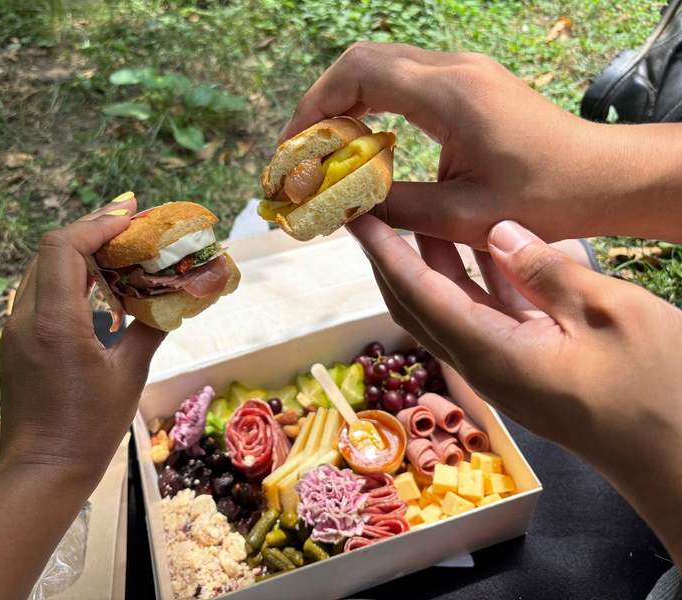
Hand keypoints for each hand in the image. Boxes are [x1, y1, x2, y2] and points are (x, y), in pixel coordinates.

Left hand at [0, 195, 163, 482]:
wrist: (43, 471)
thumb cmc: (90, 427)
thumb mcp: (129, 375)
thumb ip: (149, 328)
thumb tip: (174, 299)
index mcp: (55, 322)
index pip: (64, 247)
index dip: (97, 224)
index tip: (133, 218)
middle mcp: (26, 318)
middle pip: (52, 252)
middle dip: (93, 232)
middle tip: (133, 227)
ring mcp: (16, 331)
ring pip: (44, 271)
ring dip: (81, 256)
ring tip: (121, 254)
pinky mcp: (16, 344)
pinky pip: (41, 296)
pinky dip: (70, 282)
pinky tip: (100, 294)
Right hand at [283, 42, 681, 246]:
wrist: (601, 177)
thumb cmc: (543, 198)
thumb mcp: (459, 216)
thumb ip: (392, 206)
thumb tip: (340, 204)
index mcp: (448, 94)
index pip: (358, 75)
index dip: (314, 108)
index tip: (294, 150)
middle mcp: (452, 69)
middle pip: (362, 61)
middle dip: (321, 104)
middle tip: (302, 152)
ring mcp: (462, 71)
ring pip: (380, 66)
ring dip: (345, 102)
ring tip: (325, 151)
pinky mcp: (468, 83)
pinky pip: (403, 80)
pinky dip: (372, 104)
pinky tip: (366, 143)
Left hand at [348, 214, 681, 563]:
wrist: (675, 455)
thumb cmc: (656, 389)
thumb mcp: (610, 314)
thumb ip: (547, 272)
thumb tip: (498, 232)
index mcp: (492, 353)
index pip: (419, 294)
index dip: (386, 252)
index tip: (359, 219)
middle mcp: (483, 363)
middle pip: (418, 304)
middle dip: (393, 258)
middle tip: (377, 213)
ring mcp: (502, 366)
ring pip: (448, 307)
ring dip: (432, 264)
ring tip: (421, 217)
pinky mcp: (523, 364)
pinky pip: (483, 315)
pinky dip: (475, 279)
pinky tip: (483, 247)